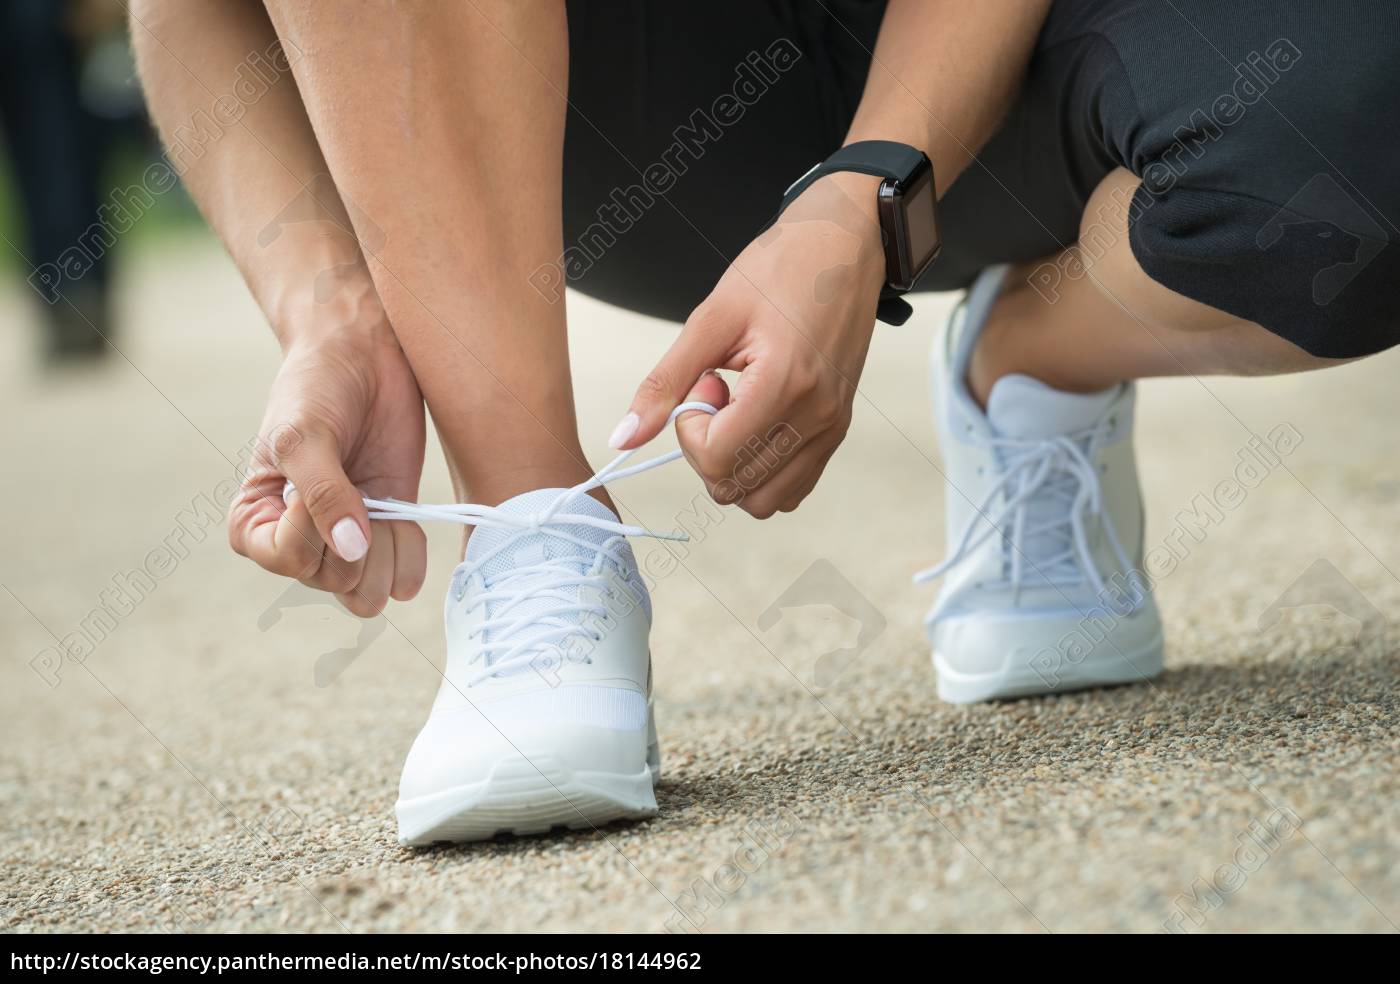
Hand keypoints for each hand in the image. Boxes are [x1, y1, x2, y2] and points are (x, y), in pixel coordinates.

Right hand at [229, 302, 426, 616]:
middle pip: (333, 583)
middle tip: (357, 485)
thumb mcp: (304, 436)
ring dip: (385, 554)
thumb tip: (351, 550)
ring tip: (383, 505)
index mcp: (256, 522)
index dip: (311, 527)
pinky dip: (411, 552)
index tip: (320, 475)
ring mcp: (347, 539)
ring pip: (367, 593)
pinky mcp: (390, 528)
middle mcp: (299, 540)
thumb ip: (323, 494)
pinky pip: (404, 576)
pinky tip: (404, 516)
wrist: (364, 355)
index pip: (286, 561)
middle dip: (355, 540)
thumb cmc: (316, 387)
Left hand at [614, 173, 886, 516]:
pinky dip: (763, 471)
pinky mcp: (838, 429)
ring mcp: (831, 428)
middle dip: (708, 449)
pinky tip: (757, 420)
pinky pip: (794, 487)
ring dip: (735, 467)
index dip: (690, 428)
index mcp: (786, 384)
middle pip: (735, 487)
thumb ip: (665, 382)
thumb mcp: (711, 318)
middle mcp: (816, 416)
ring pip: (766, 501)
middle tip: (718, 392)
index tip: (703, 380)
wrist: (844, 244)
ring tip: (739, 410)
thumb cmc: (781, 267)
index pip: (717, 458)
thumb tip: (624, 438)